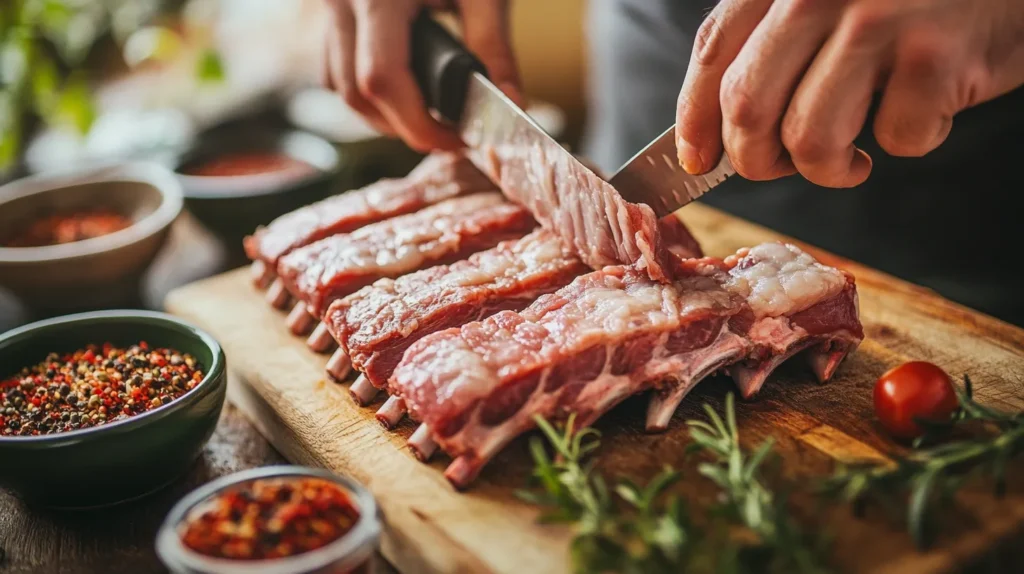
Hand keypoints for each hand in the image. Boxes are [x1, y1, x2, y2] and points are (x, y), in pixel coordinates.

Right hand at [323, 0, 520, 151]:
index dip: (419, 124)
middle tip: (450, 132)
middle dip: (403, 125)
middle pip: (356, 93)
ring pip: (339, 85)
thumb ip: (493, 45)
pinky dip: (365, 88)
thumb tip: (512, 105)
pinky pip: (333, 66)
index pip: (383, 80)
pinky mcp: (328, 9)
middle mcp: (341, 1)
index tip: (458, 140)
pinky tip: (403, 86)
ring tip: (429, 113)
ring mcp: (328, 5)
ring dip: (381, 113)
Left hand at [675, 0, 1023, 186]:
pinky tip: (925, 111)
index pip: (714, 53)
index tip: (696, 161)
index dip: (694, 119)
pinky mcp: (936, 56)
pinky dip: (910, 141)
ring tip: (849, 158)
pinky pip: (894, 139)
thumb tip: (716, 132)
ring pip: (809, 138)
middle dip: (755, 160)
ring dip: (825, 170)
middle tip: (781, 166)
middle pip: (747, 105)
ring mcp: (878, 21)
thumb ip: (775, 40)